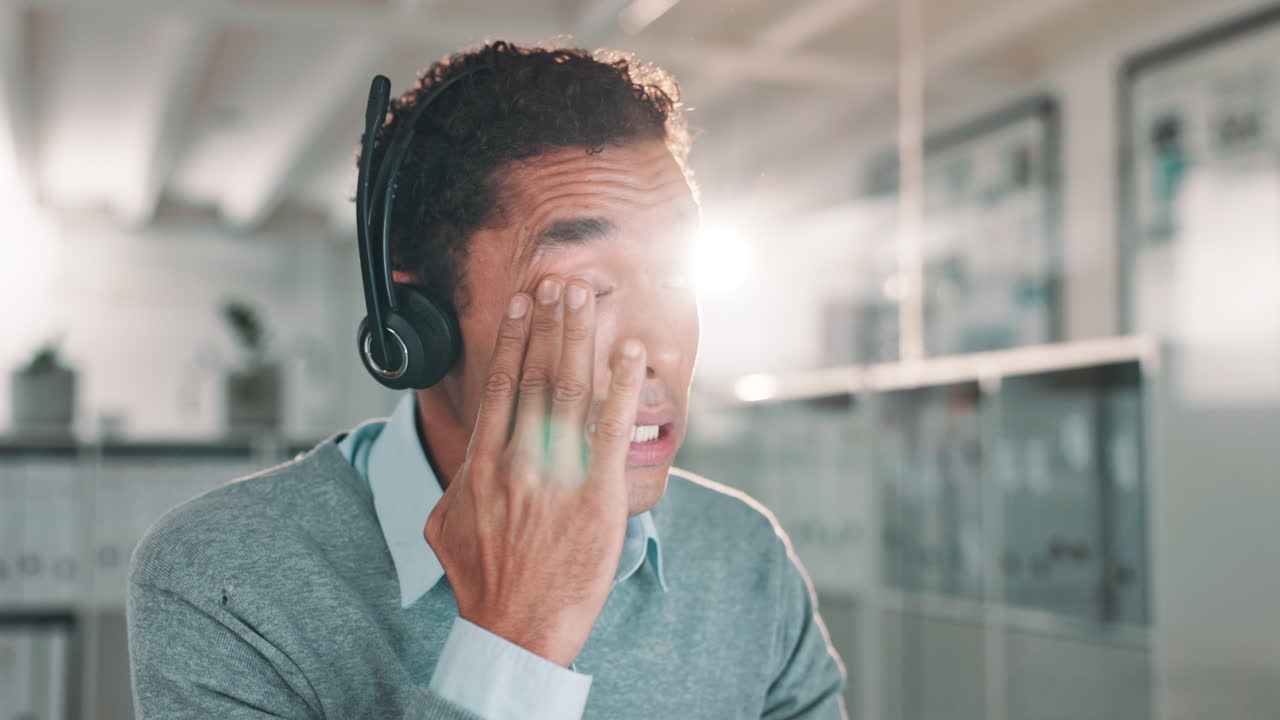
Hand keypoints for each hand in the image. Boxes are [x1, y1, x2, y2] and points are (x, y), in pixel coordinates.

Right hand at [424, 276, 646, 666]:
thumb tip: (463, 459)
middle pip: (534, 374)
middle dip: (550, 323)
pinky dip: (622, 386)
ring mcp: (558, 474)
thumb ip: (455, 483)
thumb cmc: (483, 582)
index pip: (499, 383)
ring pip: (569, 389)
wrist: (516, 629)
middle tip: (560, 281)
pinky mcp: (598, 494)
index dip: (514, 337)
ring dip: (579, 337)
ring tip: (587, 297)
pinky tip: (631, 352)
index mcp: (482, 461)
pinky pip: (611, 429)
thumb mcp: (445, 527)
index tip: (524, 304)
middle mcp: (517, 458)